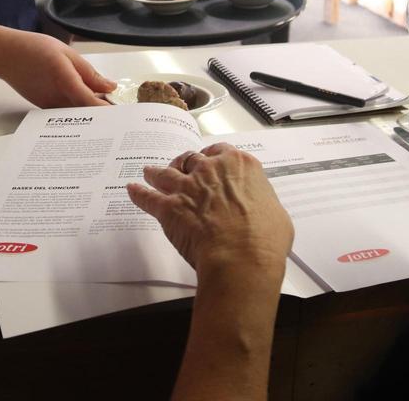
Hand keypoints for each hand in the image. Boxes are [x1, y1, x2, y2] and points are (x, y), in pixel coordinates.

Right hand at [0, 32, 116, 107]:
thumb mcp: (67, 54)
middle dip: (102, 114)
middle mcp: (56, 98)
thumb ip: (89, 73)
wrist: (5, 56)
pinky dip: (77, 110)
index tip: (123, 114)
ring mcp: (49, 106)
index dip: (108, 110)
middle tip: (119, 110)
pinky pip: (66, 113)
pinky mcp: (44, 108)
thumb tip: (110, 87)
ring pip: (76, 115)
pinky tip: (85, 104)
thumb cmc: (34, 49)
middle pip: (85, 113)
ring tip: (106, 107)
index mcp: (65, 81)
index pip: (90, 102)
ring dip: (90, 113)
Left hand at [127, 143, 292, 279]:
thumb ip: (261, 200)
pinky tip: (132, 190)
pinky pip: (148, 197)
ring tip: (150, 172)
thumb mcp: (276, 212)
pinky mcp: (168, 207)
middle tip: (181, 168)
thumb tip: (258, 208)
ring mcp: (187, 187)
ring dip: (157, 173)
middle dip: (184, 164)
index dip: (212, 157)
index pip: (220, 151)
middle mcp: (210, 170)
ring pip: (166, 173)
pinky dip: (138, 193)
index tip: (209, 160)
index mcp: (239, 165)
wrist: (241, 258)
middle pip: (191, 159)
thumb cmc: (264, 240)